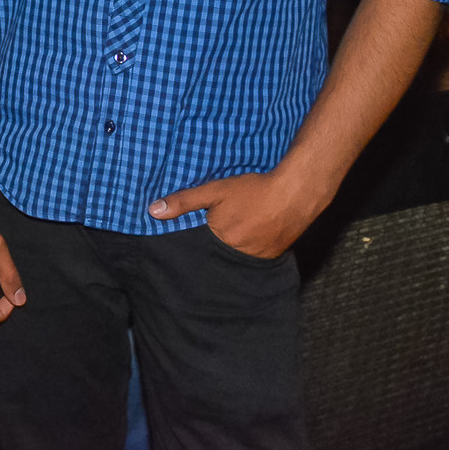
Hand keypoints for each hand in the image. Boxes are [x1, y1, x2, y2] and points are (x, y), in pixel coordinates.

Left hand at [148, 169, 324, 258]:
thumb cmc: (253, 190)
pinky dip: (247, 251)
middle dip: (210, 252)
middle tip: (209, 243)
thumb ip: (184, 201)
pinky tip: (248, 238)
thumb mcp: (215, 190)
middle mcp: (239, 256)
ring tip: (230, 239)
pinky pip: (253, 258)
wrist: (296, 193)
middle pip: (217, 257)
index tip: (183, 249)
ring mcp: (258, 259)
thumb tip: (152, 211)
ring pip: (235, 259)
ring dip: (230, 251)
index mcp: (221, 241)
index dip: (192, 247)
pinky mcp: (273, 257)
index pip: (198, 251)